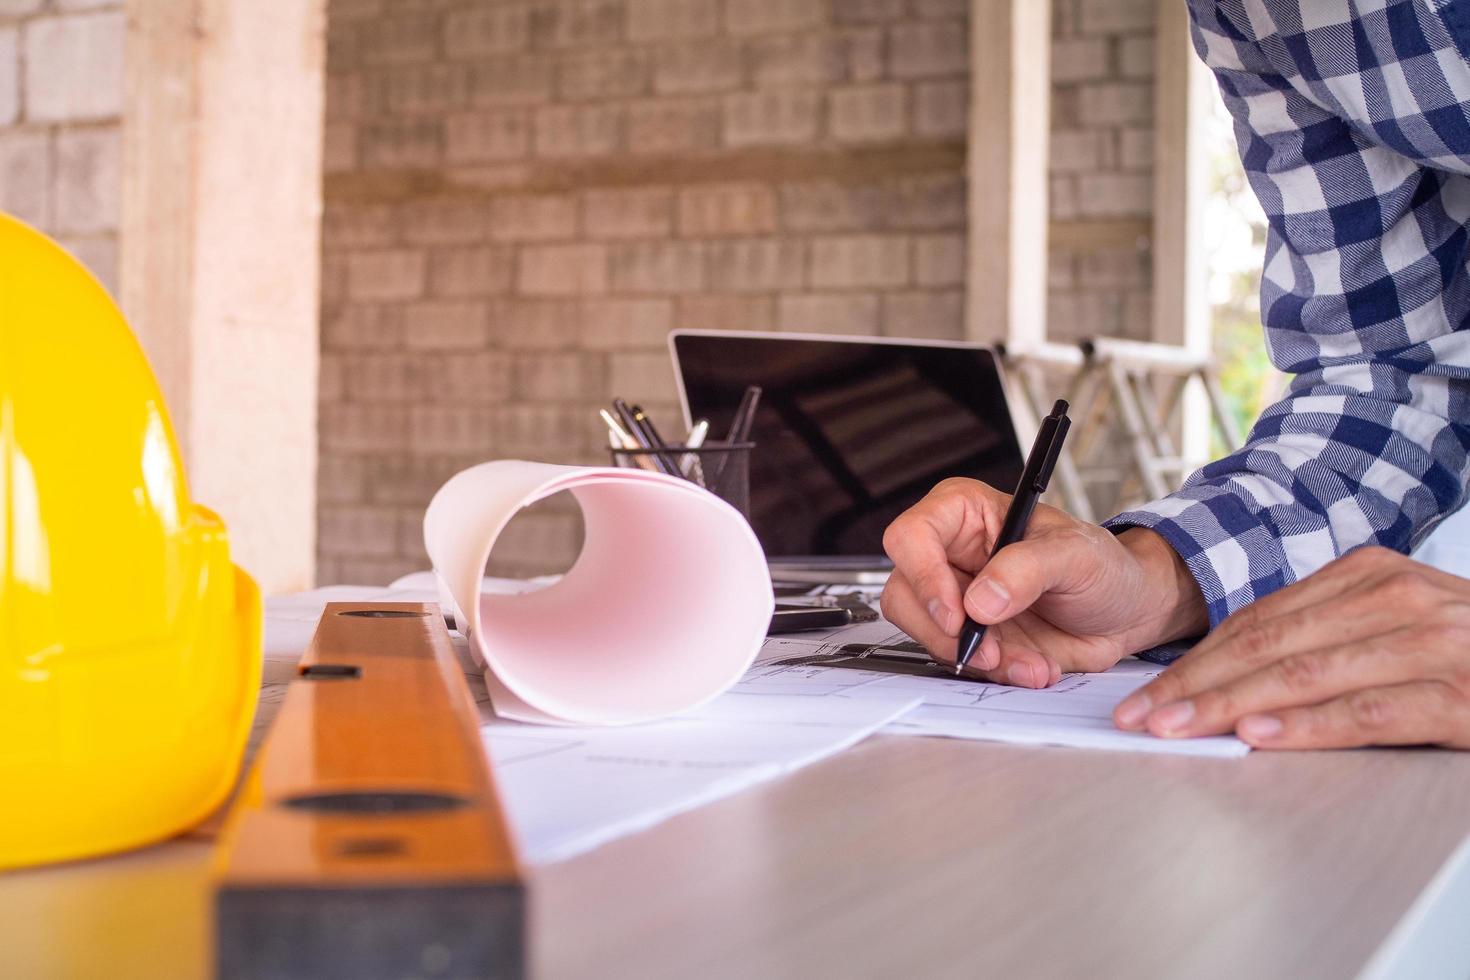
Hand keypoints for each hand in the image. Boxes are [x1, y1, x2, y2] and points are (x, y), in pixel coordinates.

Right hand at [880, 478, 1207, 686]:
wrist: (1127, 612)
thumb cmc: (1102, 566)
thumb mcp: (1076, 554)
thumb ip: (1028, 568)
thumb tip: (981, 600)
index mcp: (965, 514)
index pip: (911, 536)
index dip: (924, 576)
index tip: (958, 614)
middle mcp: (950, 555)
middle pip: (905, 593)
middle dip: (945, 633)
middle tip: (989, 652)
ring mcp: (956, 599)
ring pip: (926, 634)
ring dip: (977, 659)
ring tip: (1028, 663)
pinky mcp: (970, 638)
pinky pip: (958, 661)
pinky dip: (996, 673)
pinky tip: (1033, 666)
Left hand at [1113, 547, 1469, 748]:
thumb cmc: (1463, 654)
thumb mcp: (1390, 626)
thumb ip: (1322, 638)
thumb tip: (1228, 679)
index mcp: (1369, 575)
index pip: (1258, 621)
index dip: (1194, 661)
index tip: (1144, 693)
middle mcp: (1397, 598)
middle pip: (1268, 645)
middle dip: (1193, 686)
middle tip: (1140, 717)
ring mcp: (1433, 643)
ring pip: (1304, 674)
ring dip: (1228, 705)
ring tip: (1177, 728)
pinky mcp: (1462, 695)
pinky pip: (1368, 711)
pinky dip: (1308, 725)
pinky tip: (1259, 735)